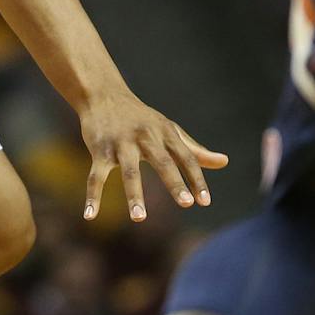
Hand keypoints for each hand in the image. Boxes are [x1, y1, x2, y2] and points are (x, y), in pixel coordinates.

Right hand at [78, 89, 226, 220]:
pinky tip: (90, 216)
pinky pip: (95, 175)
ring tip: (139, 218)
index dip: (196, 178)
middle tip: (186, 203)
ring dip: (134, 194)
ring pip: (128, 171)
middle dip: (174, 182)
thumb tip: (224, 162)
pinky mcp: (99, 150)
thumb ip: (195, 150)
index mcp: (165, 134)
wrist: (104, 95)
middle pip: (162, 161)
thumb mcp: (169, 131)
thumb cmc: (142, 118)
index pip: (186, 157)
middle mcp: (145, 137)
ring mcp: (121, 143)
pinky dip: (92, 196)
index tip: (205, 201)